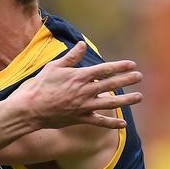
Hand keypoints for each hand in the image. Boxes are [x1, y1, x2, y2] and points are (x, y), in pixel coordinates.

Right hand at [10, 41, 142, 129]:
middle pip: (111, 84)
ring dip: (127, 100)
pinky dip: (112, 123)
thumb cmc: (39, 85)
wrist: (30, 108)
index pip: (105, 69)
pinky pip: (99, 121)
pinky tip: (123, 124)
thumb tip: (82, 44)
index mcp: (79, 76)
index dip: (120, 66)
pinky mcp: (80, 118)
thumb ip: (71, 57)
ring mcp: (84, 106)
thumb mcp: (54, 67)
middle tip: (139, 76)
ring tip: (139, 96)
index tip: (132, 64)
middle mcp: (85, 91)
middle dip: (127, 80)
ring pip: (110, 103)